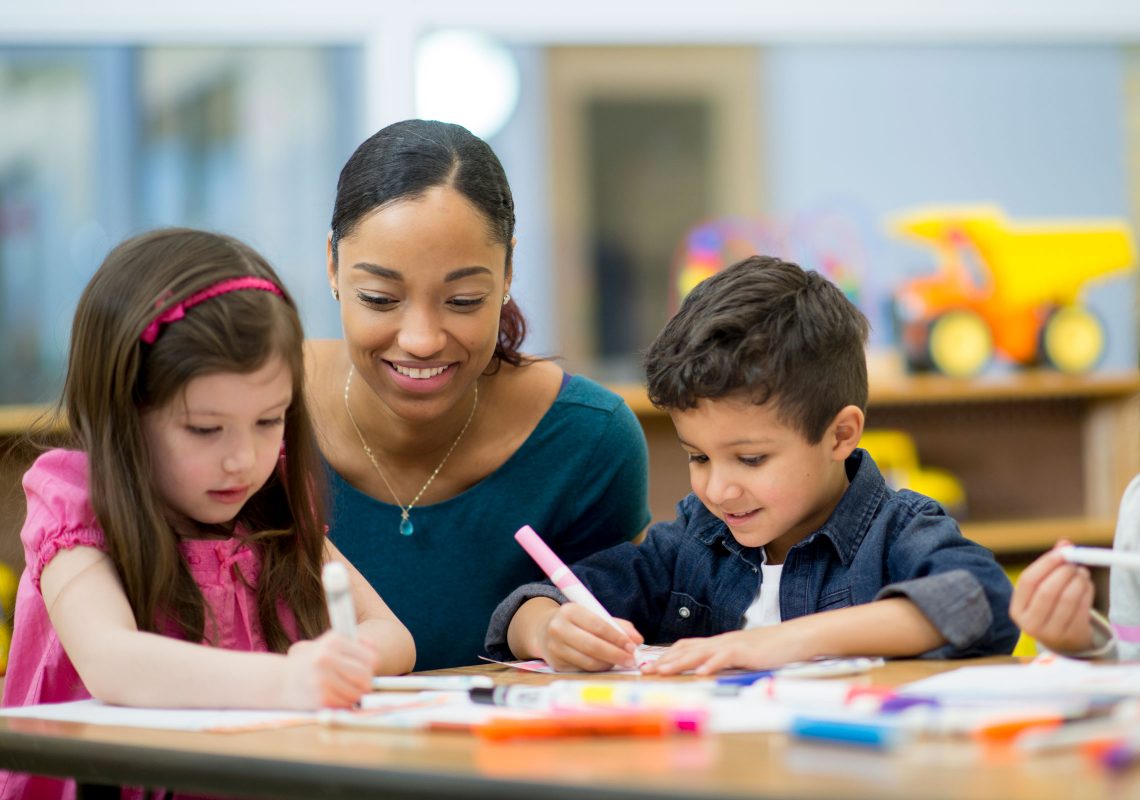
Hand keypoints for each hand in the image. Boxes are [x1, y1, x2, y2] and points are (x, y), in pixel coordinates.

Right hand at [282, 630, 379, 708]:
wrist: (277, 680)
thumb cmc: (310, 662)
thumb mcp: (329, 644)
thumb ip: (356, 645)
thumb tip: (375, 656)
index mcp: (333, 641)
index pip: (371, 658)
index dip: (371, 666)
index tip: (364, 668)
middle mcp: (327, 658)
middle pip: (366, 676)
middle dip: (365, 682)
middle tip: (357, 683)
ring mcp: (322, 679)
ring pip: (358, 693)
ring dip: (354, 694)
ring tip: (342, 688)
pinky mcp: (320, 698)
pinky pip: (345, 704)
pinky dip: (343, 703)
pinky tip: (333, 696)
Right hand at [537, 602, 643, 671]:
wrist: (544, 630)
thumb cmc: (577, 622)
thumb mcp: (594, 615)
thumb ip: (617, 625)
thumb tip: (638, 640)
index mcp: (569, 611)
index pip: (598, 625)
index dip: (617, 637)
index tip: (633, 646)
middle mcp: (558, 629)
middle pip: (592, 645)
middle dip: (616, 654)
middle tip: (632, 660)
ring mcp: (555, 648)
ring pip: (588, 661)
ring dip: (609, 663)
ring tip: (622, 662)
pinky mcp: (556, 664)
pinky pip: (583, 669)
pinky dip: (598, 668)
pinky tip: (607, 664)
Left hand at [642, 625, 807, 675]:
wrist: (792, 638)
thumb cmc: (768, 649)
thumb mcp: (740, 655)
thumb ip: (722, 660)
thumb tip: (704, 671)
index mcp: (717, 643)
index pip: (685, 647)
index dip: (666, 656)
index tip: (648, 666)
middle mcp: (720, 642)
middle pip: (686, 649)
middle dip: (664, 660)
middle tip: (644, 670)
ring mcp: (731, 645)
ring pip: (700, 652)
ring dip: (679, 662)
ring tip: (663, 671)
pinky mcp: (745, 651)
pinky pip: (724, 657)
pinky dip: (711, 665)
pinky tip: (700, 673)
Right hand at [1010, 540, 1094, 653]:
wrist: (1064, 642)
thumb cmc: (1050, 608)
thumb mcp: (1043, 589)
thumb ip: (1051, 565)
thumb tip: (1065, 543)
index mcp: (1017, 610)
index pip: (1028, 581)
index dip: (1046, 563)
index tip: (1062, 551)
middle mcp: (1030, 624)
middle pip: (1047, 590)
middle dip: (1064, 572)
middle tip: (1075, 563)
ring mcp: (1051, 633)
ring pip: (1067, 599)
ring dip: (1078, 580)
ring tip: (1082, 572)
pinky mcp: (1072, 636)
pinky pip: (1082, 608)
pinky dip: (1087, 592)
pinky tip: (1086, 585)